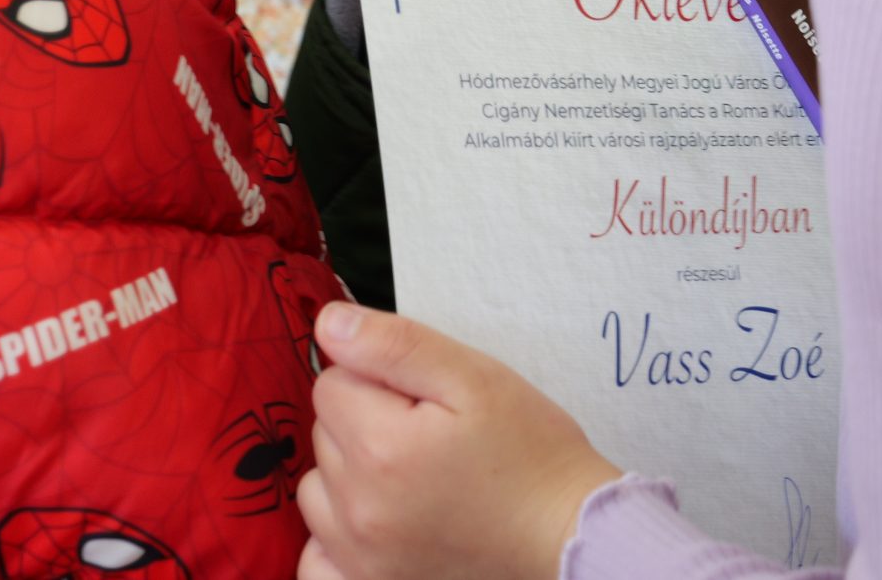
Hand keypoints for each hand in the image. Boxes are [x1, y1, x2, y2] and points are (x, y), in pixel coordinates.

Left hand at [299, 303, 623, 579]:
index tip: (425, 397)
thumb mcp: (474, 378)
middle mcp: (357, 507)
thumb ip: (395, 346)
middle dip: (365, 420)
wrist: (566, 533)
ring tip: (409, 473)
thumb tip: (329, 325)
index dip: (379, 377)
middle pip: (324, 433)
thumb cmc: (531, 453)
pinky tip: (376, 520)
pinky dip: (335, 534)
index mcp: (380, 447)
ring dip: (348, 473)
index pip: (332, 382)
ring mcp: (358, 554)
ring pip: (317, 488)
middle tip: (428, 432)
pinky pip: (316, 556)